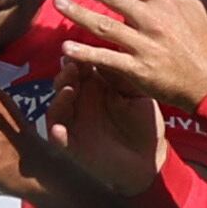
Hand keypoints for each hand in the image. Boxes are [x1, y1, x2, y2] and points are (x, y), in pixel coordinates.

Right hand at [45, 60, 165, 195]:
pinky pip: (58, 138)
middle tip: (74, 66)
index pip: (81, 68)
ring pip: (57, 107)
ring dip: (59, 98)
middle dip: (66, 73)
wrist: (150, 159)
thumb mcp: (137, 95)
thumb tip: (113, 49)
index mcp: (96, 88)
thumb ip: (123, 77)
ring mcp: (76, 123)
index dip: (80, 58)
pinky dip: (56, 133)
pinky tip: (60, 129)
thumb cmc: (146, 125)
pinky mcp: (73, 145)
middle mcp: (82, 103)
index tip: (83, 48)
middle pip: (65, 83)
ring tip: (69, 90)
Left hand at [54, 0, 206, 111]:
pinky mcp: (139, 70)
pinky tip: (66, 47)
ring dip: (77, 12)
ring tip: (58, 2)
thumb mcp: (188, 9)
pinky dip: (85, 53)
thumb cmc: (200, 44)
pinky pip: (106, 59)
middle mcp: (154, 20)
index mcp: (166, 1)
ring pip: (103, 25)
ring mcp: (146, 45)